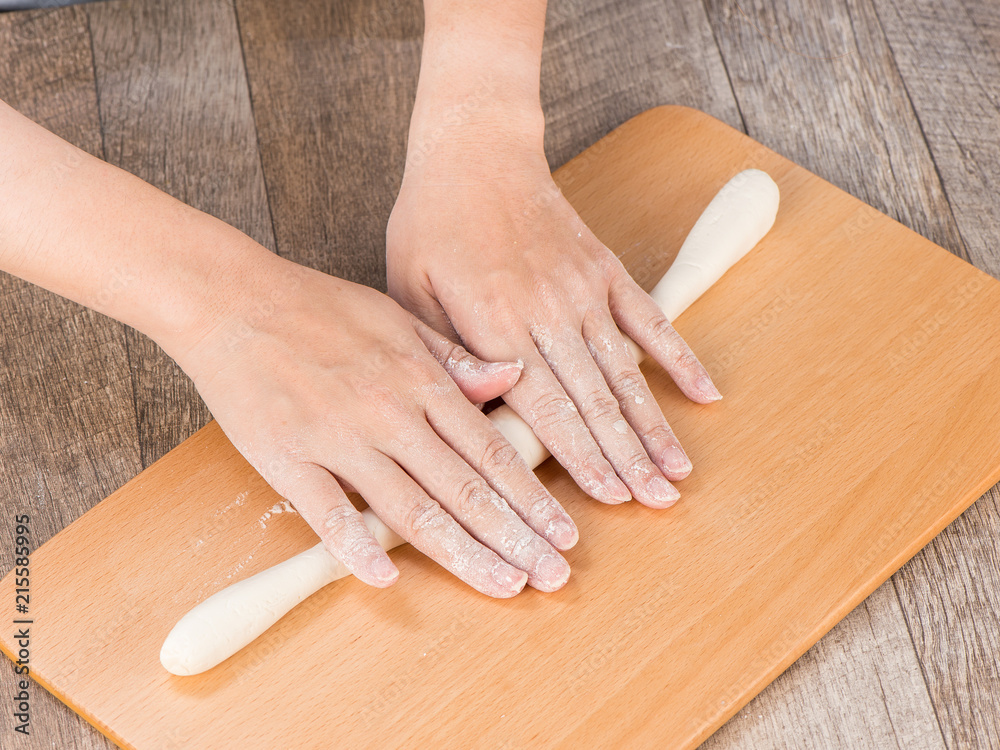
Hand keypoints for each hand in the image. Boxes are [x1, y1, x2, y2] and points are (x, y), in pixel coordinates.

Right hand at [172, 248, 576, 597]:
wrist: (233, 300)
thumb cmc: (319, 308)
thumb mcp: (400, 320)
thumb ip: (456, 358)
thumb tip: (514, 374)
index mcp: (421, 381)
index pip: (491, 451)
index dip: (532, 498)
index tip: (564, 533)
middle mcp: (390, 414)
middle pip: (464, 488)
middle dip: (515, 537)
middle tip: (553, 577)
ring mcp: (339, 438)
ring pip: (411, 508)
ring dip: (462, 552)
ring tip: (504, 585)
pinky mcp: (288, 457)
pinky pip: (325, 511)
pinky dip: (355, 546)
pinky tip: (385, 580)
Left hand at [388, 143, 720, 508]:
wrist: (476, 150)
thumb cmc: (433, 224)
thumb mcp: (409, 290)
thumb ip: (446, 353)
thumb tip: (486, 408)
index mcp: (497, 322)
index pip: (548, 406)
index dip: (582, 457)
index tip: (609, 499)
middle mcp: (550, 311)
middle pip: (596, 399)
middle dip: (627, 459)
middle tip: (656, 505)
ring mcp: (585, 289)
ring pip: (627, 370)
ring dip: (654, 425)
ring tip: (677, 472)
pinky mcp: (605, 270)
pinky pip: (651, 318)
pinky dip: (679, 357)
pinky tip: (705, 394)